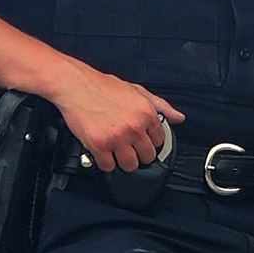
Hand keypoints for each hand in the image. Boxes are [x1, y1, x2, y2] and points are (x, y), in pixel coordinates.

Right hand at [52, 65, 185, 173]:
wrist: (75, 85)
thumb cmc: (103, 86)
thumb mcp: (137, 90)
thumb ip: (161, 106)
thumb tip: (178, 118)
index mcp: (147, 113)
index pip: (159, 141)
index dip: (149, 141)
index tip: (141, 140)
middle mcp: (135, 126)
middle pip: (147, 157)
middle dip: (138, 153)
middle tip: (127, 146)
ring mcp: (117, 137)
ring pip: (130, 166)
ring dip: (123, 161)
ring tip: (115, 150)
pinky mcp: (99, 145)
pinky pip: (108, 167)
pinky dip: (105, 162)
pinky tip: (102, 151)